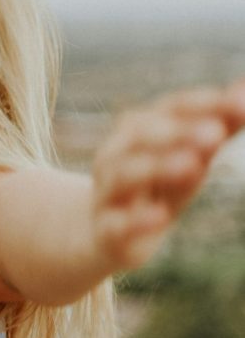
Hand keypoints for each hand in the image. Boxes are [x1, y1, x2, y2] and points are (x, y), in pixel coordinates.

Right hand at [90, 77, 244, 271]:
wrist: (106, 234)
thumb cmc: (158, 187)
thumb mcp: (191, 158)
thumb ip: (219, 127)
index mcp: (138, 130)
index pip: (169, 110)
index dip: (201, 105)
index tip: (238, 103)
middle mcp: (116, 155)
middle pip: (141, 137)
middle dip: (178, 134)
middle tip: (215, 133)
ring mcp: (107, 193)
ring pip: (125, 175)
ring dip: (157, 168)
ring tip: (192, 165)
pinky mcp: (107, 232)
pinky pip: (117, 224)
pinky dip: (138, 220)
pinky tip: (161, 217)